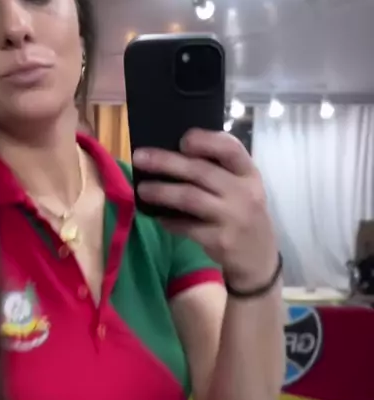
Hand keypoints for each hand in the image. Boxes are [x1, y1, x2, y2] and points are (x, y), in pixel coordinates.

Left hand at [133, 129, 278, 291]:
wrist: (259, 259)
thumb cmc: (244, 216)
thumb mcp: (243, 189)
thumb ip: (220, 172)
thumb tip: (175, 156)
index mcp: (249, 174)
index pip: (231, 148)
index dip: (206, 140)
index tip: (182, 139)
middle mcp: (244, 193)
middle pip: (200, 171)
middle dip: (166, 162)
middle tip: (140, 158)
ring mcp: (233, 218)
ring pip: (190, 198)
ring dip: (162, 192)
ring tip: (142, 189)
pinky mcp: (220, 240)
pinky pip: (187, 227)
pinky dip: (170, 222)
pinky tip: (159, 217)